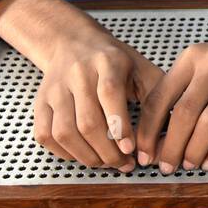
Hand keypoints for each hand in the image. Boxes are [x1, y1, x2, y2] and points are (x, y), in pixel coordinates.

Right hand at [31, 24, 166, 170]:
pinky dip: (64, 153)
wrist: (74, 43)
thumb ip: (157, 99)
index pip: (110, 94)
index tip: (131, 149)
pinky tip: (83, 155)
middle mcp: (77, 74)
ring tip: (106, 163)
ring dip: (87, 156)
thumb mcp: (143, 69)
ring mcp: (55, 89)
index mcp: (107, 62)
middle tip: (124, 164)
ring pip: (64, 132)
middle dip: (108, 151)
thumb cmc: (116, 62)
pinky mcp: (40, 103)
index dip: (119, 125)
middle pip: (87, 121)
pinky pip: (46, 135)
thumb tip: (167, 137)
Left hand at [134, 16, 207, 173]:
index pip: (161, 97)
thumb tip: (159, 136)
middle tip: (166, 166)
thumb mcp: (205, 63)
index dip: (148, 130)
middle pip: (184, 113)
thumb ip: (183, 92)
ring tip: (189, 165)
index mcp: (193, 57)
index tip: (143, 152)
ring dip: (195, 150)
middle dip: (171, 146)